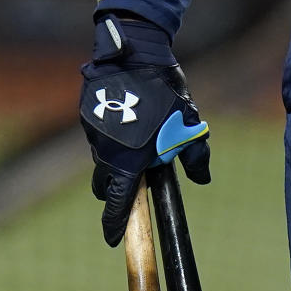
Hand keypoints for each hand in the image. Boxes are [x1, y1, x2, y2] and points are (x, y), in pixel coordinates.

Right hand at [80, 14, 209, 245]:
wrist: (136, 51)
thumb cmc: (165, 90)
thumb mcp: (188, 122)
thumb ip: (195, 155)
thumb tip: (202, 179)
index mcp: (126, 160)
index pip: (117, 203)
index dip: (115, 224)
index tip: (114, 240)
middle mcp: (104, 151)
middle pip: (105, 184)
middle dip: (117, 190)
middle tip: (136, 182)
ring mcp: (92, 133)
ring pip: (102, 159)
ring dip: (116, 160)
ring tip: (139, 145)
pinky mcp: (87, 115)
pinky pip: (99, 136)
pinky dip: (112, 137)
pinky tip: (130, 121)